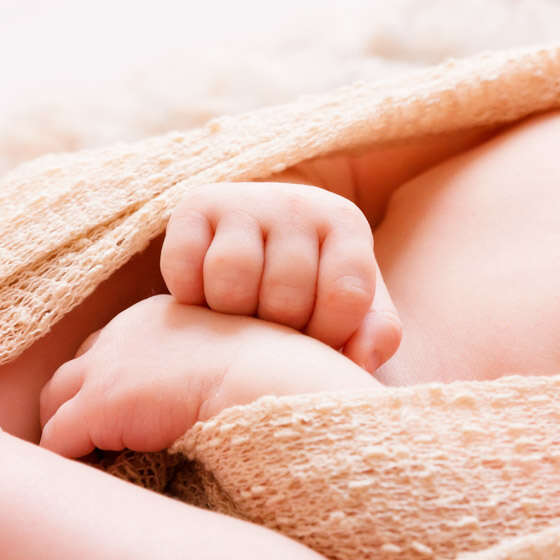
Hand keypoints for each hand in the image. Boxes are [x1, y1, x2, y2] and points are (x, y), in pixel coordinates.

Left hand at [38, 296, 290, 457]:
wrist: (268, 378)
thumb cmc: (271, 377)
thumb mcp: (232, 354)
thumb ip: (205, 364)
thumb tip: (208, 395)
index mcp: (157, 316)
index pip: (112, 347)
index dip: (112, 382)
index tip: (125, 415)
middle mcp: (123, 332)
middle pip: (75, 369)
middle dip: (76, 404)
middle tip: (92, 445)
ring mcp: (106, 366)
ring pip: (55, 401)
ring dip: (65, 431)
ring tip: (82, 467)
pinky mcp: (97, 405)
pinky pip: (57, 440)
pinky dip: (66, 460)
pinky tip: (84, 484)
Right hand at [160, 182, 400, 372]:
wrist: (257, 237)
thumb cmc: (312, 286)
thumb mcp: (353, 308)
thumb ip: (375, 334)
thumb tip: (362, 359)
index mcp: (346, 223)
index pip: (346, 297)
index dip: (329, 335)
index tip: (317, 335)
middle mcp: (298, 202)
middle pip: (285, 296)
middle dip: (277, 330)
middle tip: (273, 326)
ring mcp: (245, 200)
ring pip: (231, 281)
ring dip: (230, 315)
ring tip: (240, 314)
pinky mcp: (195, 205)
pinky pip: (183, 269)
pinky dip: (189, 295)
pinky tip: (204, 297)